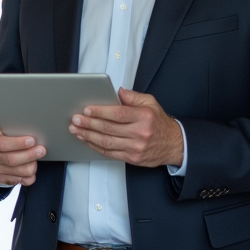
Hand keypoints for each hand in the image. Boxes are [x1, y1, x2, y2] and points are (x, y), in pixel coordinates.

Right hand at [0, 126, 45, 186]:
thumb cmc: (1, 135)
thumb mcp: (2, 129)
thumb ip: (13, 130)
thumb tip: (33, 131)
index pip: (1, 143)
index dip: (18, 143)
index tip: (32, 140)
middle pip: (11, 160)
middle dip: (29, 155)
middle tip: (41, 150)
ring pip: (17, 172)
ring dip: (31, 166)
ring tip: (38, 158)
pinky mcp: (0, 179)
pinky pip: (20, 181)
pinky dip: (29, 176)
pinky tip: (32, 169)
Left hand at [68, 88, 182, 167]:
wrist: (174, 144)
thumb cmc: (159, 122)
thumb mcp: (151, 103)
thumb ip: (133, 96)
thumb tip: (117, 91)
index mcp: (144, 116)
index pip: (118, 114)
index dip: (100, 112)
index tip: (86, 110)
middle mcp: (140, 133)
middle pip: (109, 129)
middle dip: (89, 124)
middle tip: (75, 120)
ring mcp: (136, 147)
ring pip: (107, 142)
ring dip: (88, 136)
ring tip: (76, 130)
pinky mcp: (133, 158)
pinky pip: (110, 153)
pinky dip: (96, 147)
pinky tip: (87, 141)